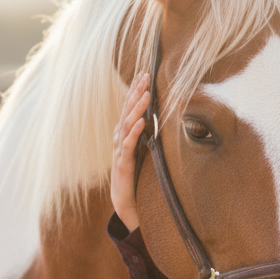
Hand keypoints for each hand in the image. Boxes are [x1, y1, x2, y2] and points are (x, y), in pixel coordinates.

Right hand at [110, 73, 149, 231]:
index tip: (145, 74)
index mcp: (125, 135)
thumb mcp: (143, 153)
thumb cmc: (136, 178)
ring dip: (136, 108)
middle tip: (145, 75)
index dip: (136, 91)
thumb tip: (159, 119)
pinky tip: (141, 122)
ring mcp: (120, 151)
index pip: (130, 108)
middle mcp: (120, 140)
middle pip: (127, 111)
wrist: (127, 204)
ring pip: (127, 124)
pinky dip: (134, 132)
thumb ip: (147, 137)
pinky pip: (128, 145)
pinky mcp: (123, 165)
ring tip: (146, 94)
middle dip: (136, 92)